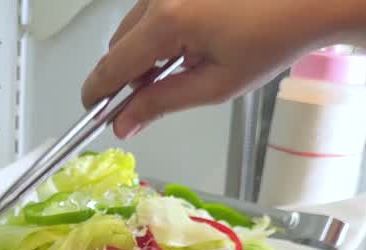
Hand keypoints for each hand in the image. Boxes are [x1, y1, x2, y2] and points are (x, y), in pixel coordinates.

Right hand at [82, 0, 345, 138]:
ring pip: (135, 25)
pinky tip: (195, 41)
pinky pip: (154, 8)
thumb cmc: (272, 39)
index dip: (97, 94)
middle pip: (119, 44)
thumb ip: (162, 103)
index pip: (112, 65)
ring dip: (146, 51)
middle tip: (151, 98)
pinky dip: (162, 30)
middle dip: (127, 74)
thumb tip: (125, 123)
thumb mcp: (216, 85)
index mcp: (165, 23)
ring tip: (187, 64)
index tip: (93, 113)